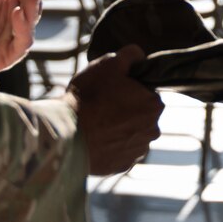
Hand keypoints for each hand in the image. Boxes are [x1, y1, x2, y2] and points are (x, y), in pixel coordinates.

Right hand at [69, 47, 163, 174]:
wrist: (67, 135)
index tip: (112, 91)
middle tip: (102, 106)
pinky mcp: (122, 166)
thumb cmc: (89, 97)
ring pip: (131, 135)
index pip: (147, 93)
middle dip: (126, 111)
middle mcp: (153, 130)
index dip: (129, 90)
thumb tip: (140, 56)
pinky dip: (110, 146)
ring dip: (119, 130)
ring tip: (96, 124)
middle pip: (141, 115)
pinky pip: (119, 152)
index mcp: (155, 104)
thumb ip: (131, 55)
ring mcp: (138, 151)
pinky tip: (95, 140)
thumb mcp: (109, 64)